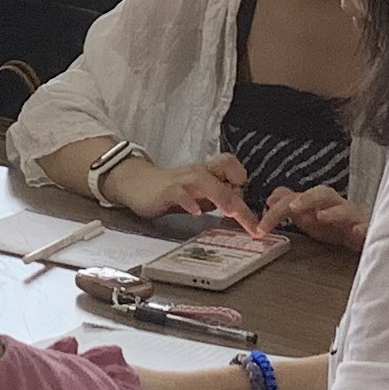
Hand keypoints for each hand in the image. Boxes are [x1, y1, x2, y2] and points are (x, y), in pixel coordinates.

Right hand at [108, 151, 256, 228]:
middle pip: (225, 180)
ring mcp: (182, 181)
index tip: (246, 203)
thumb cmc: (171, 190)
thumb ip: (217, 198)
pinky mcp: (166, 190)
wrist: (136, 184)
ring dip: (221, 196)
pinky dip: (189, 201)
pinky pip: (179, 193)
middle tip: (252, 225)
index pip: (231, 165)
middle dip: (240, 204)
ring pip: (206, 182)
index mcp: (207, 173)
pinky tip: (195, 212)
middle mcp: (198, 173)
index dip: (241, 179)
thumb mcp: (198, 193)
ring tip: (231, 212)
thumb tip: (239, 208)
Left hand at [258, 183, 365, 250]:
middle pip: (323, 194)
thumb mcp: (309, 216)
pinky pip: (368, 227)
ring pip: (346, 209)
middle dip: (307, 198)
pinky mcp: (369, 230)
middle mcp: (336, 206)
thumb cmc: (336, 226)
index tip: (263, 224)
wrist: (367, 236)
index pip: (297, 199)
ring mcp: (354, 218)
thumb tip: (270, 198)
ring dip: (333, 212)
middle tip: (293, 207)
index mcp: (319, 203)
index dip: (279, 208)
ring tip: (320, 217)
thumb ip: (290, 207)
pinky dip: (363, 228)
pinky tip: (357, 232)